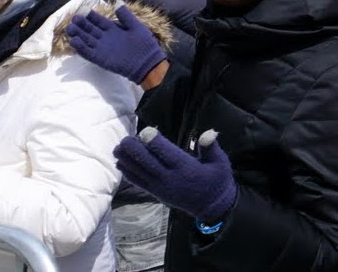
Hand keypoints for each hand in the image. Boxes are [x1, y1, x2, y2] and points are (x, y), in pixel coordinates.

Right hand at [66, 5, 167, 85]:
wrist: (148, 63)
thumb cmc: (144, 44)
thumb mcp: (136, 26)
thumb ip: (125, 15)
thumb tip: (117, 1)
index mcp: (113, 29)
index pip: (99, 20)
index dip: (91, 16)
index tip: (82, 10)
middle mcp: (105, 38)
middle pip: (90, 30)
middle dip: (81, 25)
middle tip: (73, 19)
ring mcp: (101, 48)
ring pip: (86, 40)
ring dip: (78, 35)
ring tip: (70, 29)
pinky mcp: (100, 58)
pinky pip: (88, 53)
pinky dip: (81, 48)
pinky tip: (74, 42)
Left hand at [115, 128, 235, 224]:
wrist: (212, 206)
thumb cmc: (217, 180)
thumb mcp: (220, 163)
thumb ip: (212, 148)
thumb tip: (209, 133)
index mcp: (186, 168)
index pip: (166, 153)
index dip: (154, 142)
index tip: (144, 131)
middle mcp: (171, 178)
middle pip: (148, 163)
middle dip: (135, 150)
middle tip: (125, 139)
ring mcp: (161, 187)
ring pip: (140, 172)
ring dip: (127, 160)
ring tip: (117, 148)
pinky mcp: (156, 193)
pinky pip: (139, 182)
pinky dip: (128, 172)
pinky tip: (121, 163)